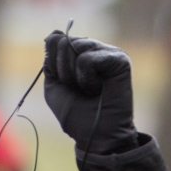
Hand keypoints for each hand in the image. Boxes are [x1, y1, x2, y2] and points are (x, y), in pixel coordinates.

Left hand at [43, 31, 141, 154]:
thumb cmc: (77, 114)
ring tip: (89, 89)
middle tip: (78, 89)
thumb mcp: (54, 86)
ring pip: (73, 47)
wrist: (96, 136)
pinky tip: (98, 88)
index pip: (54, 40)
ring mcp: (108, 52)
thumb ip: (51, 60)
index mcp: (79, 53)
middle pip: (62, 42)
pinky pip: (87, 58)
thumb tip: (53, 34)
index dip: (53, 64)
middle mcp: (94, 49)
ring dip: (73, 76)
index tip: (65, 84)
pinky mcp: (119, 58)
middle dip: (62, 71)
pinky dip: (86, 78)